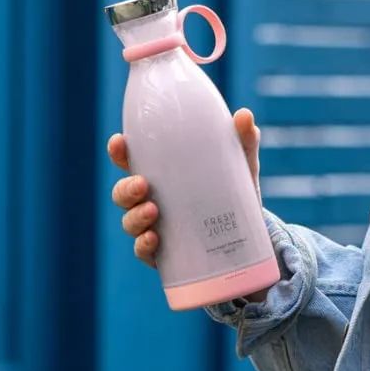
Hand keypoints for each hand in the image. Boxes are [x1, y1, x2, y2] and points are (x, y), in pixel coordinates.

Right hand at [107, 107, 262, 270]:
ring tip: (152, 211)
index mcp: (164, 175)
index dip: (120, 152)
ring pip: (130, 222)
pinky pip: (144, 251)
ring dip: (134, 217)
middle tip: (142, 184)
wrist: (251, 239)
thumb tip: (244, 116)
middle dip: (126, 188)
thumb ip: (242, 143)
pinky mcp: (165, 254)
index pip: (132, 161)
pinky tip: (153, 239)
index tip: (119, 143)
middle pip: (123, 193)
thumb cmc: (236, 193)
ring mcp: (156, 228)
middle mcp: (153, 201)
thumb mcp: (241, 167)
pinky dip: (144, 245)